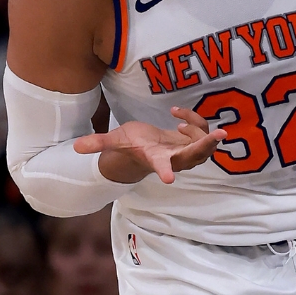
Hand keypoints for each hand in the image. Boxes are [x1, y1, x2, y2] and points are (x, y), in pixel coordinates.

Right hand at [74, 106, 226, 183]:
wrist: (145, 149)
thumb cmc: (132, 145)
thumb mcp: (115, 141)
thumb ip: (99, 143)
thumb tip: (75, 146)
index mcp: (156, 160)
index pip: (162, 168)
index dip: (166, 172)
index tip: (168, 179)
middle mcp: (176, 159)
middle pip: (196, 155)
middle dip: (207, 145)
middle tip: (220, 134)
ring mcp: (189, 151)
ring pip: (204, 141)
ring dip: (196, 124)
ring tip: (177, 120)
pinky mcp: (196, 141)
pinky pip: (203, 129)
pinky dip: (193, 118)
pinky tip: (177, 114)